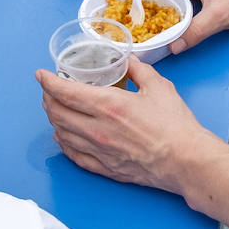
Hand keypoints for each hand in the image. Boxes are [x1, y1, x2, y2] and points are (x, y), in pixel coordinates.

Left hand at [38, 58, 214, 191]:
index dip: (48, 82)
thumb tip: (128, 60)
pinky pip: (74, 156)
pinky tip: (63, 136)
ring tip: (53, 108)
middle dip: (47, 98)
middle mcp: (98, 129)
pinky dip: (64, 143)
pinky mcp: (106, 168)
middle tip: (48, 89)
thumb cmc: (175, 125)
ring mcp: (100, 151)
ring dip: (53, 118)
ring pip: (63, 134)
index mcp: (108, 105)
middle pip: (57, 112)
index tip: (41, 74)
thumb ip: (138, 69)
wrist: (187, 161)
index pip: (65, 92)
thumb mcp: (158, 85)